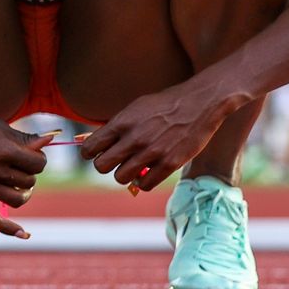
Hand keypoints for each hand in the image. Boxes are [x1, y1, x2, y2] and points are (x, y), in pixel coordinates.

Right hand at [0, 106, 51, 237]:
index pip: (38, 163)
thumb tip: (48, 140)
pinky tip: (24, 233)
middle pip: (28, 181)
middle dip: (28, 173)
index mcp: (3, 149)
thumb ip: (22, 137)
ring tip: (16, 184)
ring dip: (22, 193)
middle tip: (17, 165)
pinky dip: (9, 229)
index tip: (30, 154)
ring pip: (17, 199)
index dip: (38, 159)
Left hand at [80, 82, 232, 191]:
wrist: (198, 103)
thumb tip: (94, 142)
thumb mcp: (135, 108)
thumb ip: (116, 126)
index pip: (90, 147)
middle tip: (116, 161)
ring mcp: (152, 152)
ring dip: (125, 174)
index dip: (91, 153)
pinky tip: (149, 172)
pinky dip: (144, 182)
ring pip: (121, 178)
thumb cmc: (164, 105)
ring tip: (134, 166)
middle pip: (101, 166)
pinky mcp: (169, 164)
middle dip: (106, 165)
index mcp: (122, 122)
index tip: (98, 152)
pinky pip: (144, 185)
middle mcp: (134, 138)